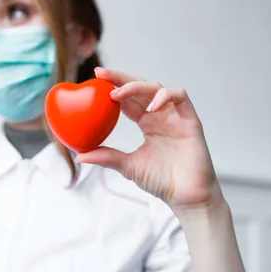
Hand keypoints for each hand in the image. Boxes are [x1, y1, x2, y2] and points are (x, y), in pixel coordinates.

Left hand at [75, 68, 222, 211]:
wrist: (186, 197)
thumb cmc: (162, 182)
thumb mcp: (128, 167)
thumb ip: (107, 157)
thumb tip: (79, 155)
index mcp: (147, 123)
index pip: (128, 99)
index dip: (113, 87)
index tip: (95, 79)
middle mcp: (161, 115)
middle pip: (140, 87)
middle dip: (121, 78)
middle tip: (101, 74)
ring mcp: (176, 116)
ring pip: (157, 88)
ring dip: (137, 86)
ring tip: (118, 94)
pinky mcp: (190, 121)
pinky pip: (180, 97)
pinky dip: (164, 97)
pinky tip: (150, 107)